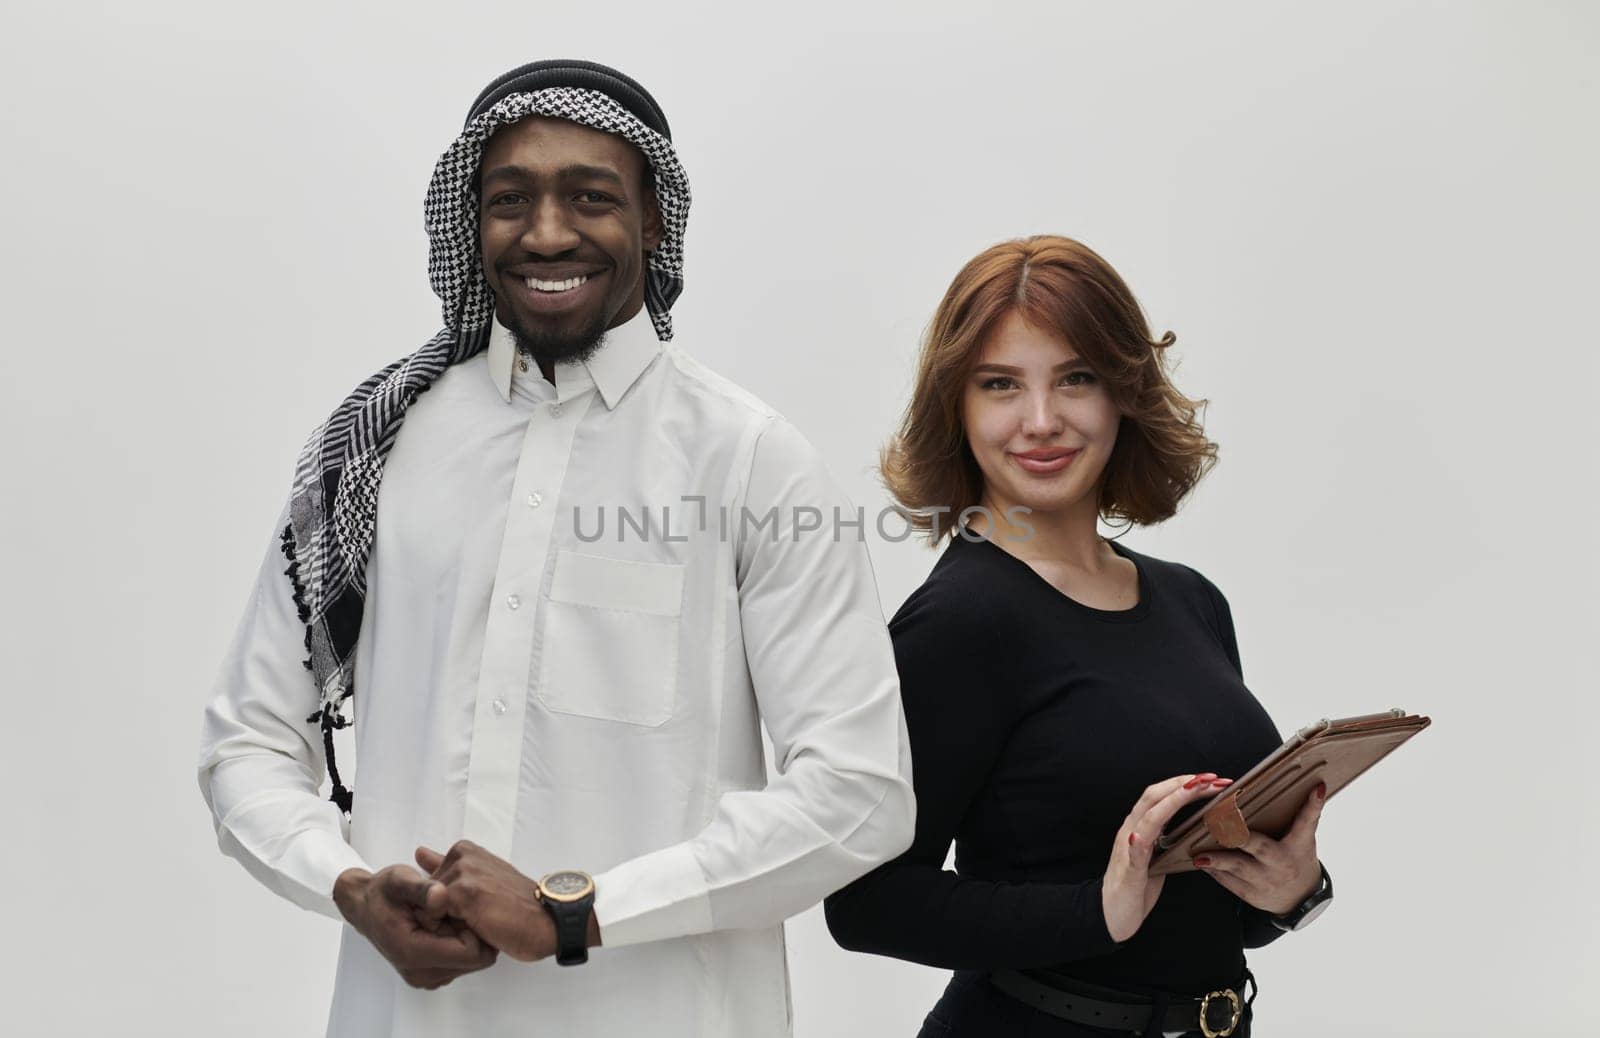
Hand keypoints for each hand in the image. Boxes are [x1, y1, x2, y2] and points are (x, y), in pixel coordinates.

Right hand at [332, 865, 497, 988]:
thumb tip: (442, 895)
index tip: (459, 906)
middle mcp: (419, 973)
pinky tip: (445, 924)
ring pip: (473, 961)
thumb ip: (422, 888)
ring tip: (446, 916)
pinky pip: (464, 962)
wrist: (366, 906)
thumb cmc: (382, 893)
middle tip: (451, 910)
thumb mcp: (399, 880)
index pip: (470, 952)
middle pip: (475, 959)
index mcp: (412, 953)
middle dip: (470, 932)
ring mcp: (426, 977)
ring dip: (466, 937)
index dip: (472, 925)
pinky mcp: (431, 975)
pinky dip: (461, 942)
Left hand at [415, 841, 561, 961]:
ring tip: (480, 922)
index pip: (427, 885)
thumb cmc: (517, 906)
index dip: (443, 907)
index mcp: (464, 850)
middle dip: (442, 914)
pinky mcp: (463, 893)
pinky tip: (480, 928)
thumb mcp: (481, 880)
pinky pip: (436, 918)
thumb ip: (446, 865)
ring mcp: (463, 872)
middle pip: (425, 897)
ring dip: (447, 924)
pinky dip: (452, 931)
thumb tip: (419, 852)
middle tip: (479, 917)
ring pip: (429, 909)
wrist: (549, 921)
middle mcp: (461, 855)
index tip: (474, 909)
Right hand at [1103, 773, 1233, 942]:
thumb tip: (1191, 824)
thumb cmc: (1137, 886)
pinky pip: (1132, 854)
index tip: (1211, 779)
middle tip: (1212, 778)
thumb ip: (1166, 837)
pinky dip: (1137, 842)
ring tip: (1192, 790)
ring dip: (1171, 801)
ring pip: (1147, 818)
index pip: (1161, 794)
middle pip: (1155, 796)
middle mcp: (1132, 831)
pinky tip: (1140, 835)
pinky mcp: (1129, 872)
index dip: (1185, 783)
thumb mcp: (1156, 855)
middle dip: (1184, 784)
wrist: (1111, 914)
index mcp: (1140, 826)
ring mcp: (1128, 849)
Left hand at [1193, 781, 1326, 914]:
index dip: (1312, 805)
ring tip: (1200, 854)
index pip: (1306, 822)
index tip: (1315, 789)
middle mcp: (1282, 863)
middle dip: (1239, 836)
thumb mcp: (1304, 839)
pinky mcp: (1252, 894)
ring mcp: (1266, 880)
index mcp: (1299, 846)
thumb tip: (1313, 786)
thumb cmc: (1297, 860)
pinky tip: (1201, 861)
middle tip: (1219, 825)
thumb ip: (1303, 817)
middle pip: (1260, 847)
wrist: (1301, 899)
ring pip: (1239, 867)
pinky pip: (1229, 882)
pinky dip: (1215, 871)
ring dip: (1218, 859)